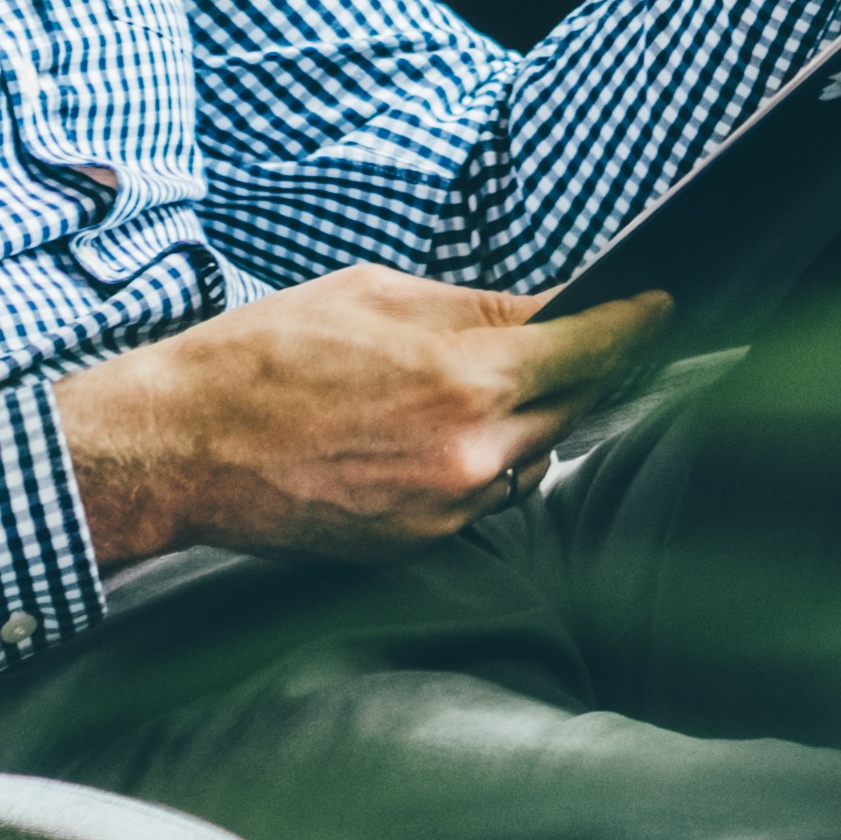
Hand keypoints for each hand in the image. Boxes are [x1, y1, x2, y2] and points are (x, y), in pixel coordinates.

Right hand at [49, 271, 668, 567]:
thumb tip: (550, 308)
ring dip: (530, 423)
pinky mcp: (419, 545)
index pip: (595, 349)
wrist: (180, 446)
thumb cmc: (266, 356)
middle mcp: (472, 451)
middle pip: (577, 407)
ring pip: (535, 458)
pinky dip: (480, 465)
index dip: (636, 324)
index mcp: (467, 375)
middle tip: (578, 340)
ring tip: (471, 389)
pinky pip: (483, 498)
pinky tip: (430, 435)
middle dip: (581, 371)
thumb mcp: (376, 294)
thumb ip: (477, 308)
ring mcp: (448, 509)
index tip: (660, 307)